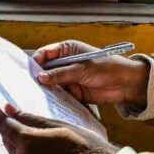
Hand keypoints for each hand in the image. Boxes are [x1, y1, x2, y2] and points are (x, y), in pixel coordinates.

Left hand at [0, 102, 117, 153]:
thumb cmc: (82, 145)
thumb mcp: (56, 125)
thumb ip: (30, 118)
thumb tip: (8, 109)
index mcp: (27, 143)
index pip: (1, 124)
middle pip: (4, 136)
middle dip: (4, 121)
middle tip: (6, 108)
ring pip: (12, 147)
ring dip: (12, 134)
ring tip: (18, 120)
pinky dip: (21, 144)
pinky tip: (30, 136)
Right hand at [33, 40, 148, 107]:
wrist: (126, 84)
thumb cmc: (106, 67)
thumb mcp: (82, 69)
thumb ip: (61, 73)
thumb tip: (41, 77)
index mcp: (67, 50)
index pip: (45, 54)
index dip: (36, 61)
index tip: (28, 71)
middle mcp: (65, 63)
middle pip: (45, 69)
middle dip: (38, 77)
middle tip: (27, 86)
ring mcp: (68, 78)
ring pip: (51, 83)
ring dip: (45, 89)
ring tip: (34, 96)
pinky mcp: (73, 91)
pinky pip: (59, 95)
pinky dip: (54, 98)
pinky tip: (47, 103)